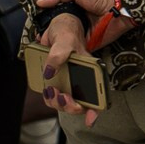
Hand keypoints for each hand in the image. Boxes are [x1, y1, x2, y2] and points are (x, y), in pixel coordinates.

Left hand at [34, 12, 97, 126]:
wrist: (55, 24)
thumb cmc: (66, 29)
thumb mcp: (63, 38)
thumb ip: (58, 54)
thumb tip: (49, 72)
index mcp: (90, 68)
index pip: (98, 92)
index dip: (95, 109)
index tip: (89, 119)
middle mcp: (82, 76)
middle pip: (80, 102)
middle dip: (70, 106)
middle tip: (61, 96)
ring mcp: (69, 79)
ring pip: (65, 100)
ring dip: (57, 101)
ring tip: (50, 91)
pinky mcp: (57, 79)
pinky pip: (54, 94)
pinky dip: (49, 96)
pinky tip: (46, 90)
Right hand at [35, 0, 138, 48]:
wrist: (120, 6)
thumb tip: (40, 2)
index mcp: (72, 9)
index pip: (54, 18)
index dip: (46, 25)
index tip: (37, 33)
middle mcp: (75, 23)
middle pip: (58, 33)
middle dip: (49, 39)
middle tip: (40, 44)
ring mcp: (81, 35)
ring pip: (65, 43)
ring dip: (57, 47)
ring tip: (46, 52)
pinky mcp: (89, 45)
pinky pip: (77, 50)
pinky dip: (70, 53)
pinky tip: (59, 57)